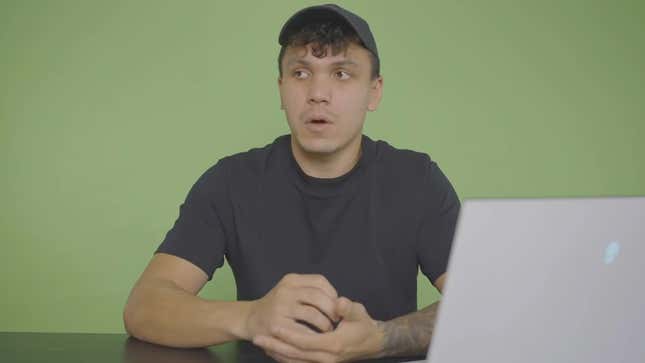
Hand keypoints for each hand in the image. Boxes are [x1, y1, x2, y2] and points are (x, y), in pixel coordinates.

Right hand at [244, 274, 339, 342]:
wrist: (250, 319)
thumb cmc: (277, 306)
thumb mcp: (290, 290)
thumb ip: (310, 290)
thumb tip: (338, 300)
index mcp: (291, 280)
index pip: (319, 281)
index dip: (332, 293)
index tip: (337, 305)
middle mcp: (285, 290)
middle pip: (318, 296)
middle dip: (332, 309)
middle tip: (336, 319)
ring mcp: (280, 307)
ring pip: (313, 314)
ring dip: (325, 324)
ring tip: (328, 329)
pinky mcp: (277, 325)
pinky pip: (303, 330)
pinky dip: (314, 335)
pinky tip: (317, 339)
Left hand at [253, 296, 383, 362]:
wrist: (372, 342)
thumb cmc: (363, 325)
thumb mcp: (358, 313)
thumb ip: (347, 308)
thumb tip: (339, 302)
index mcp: (334, 344)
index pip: (307, 342)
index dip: (289, 335)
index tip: (274, 326)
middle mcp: (327, 357)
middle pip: (296, 355)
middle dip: (276, 346)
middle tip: (257, 338)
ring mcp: (323, 362)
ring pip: (295, 361)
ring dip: (277, 353)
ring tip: (261, 343)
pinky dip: (285, 357)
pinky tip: (273, 350)